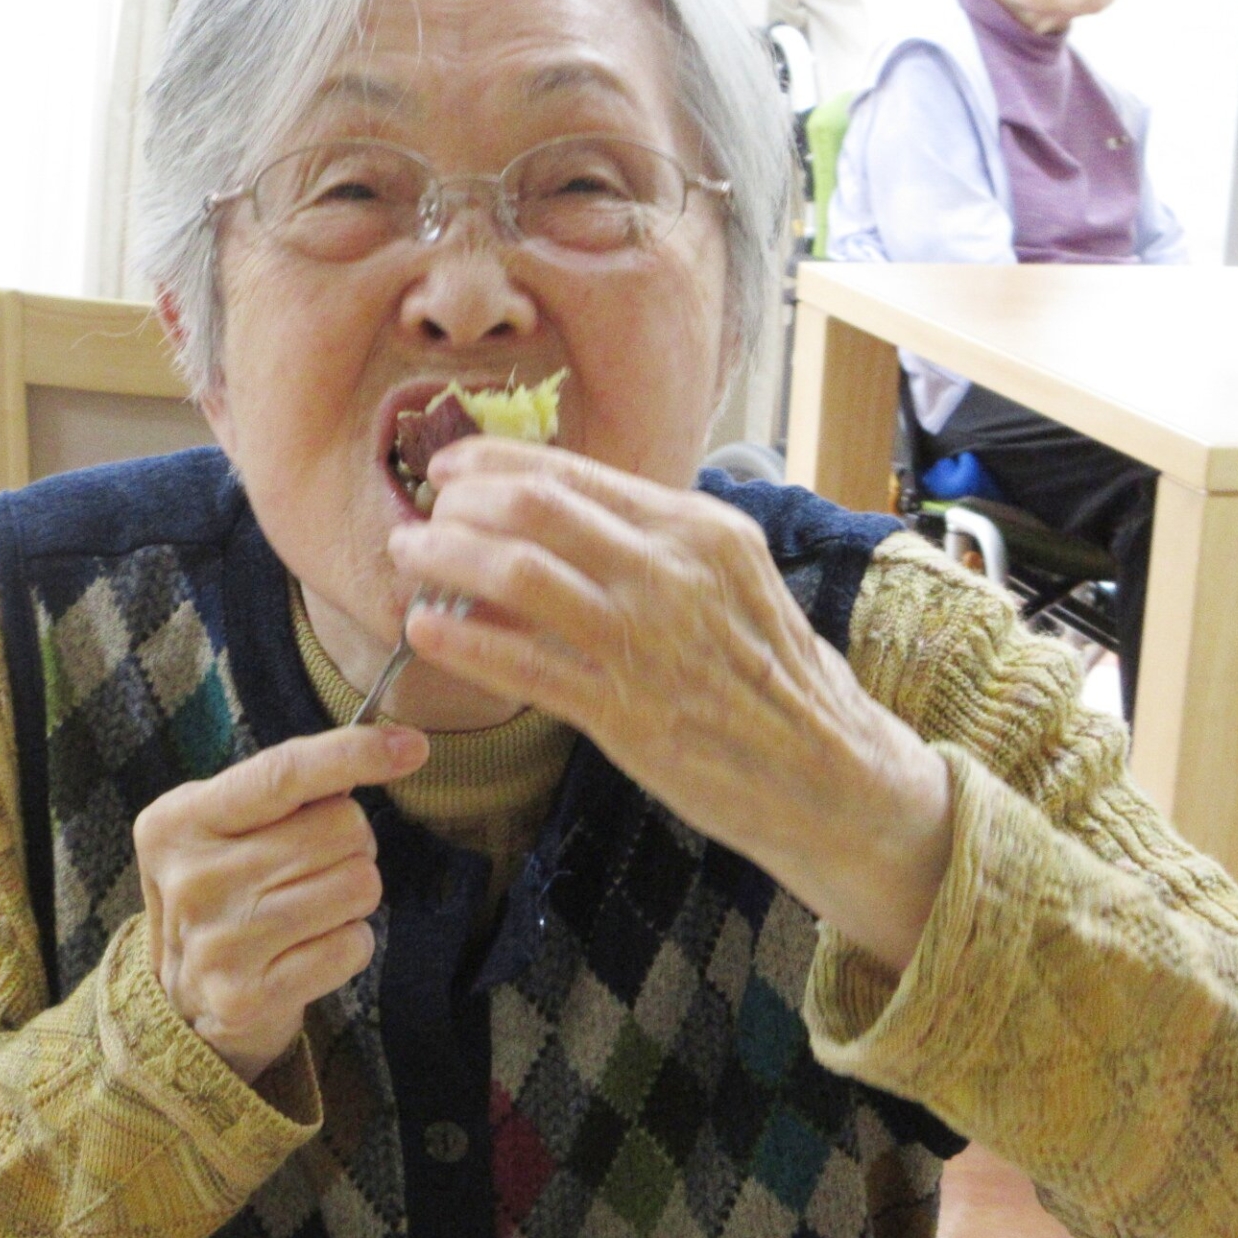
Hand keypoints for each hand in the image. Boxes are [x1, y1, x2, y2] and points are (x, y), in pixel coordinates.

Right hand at [134, 723, 427, 1081]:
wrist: (184, 998)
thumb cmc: (225, 887)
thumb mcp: (225, 821)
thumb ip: (288, 784)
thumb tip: (392, 748)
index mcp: (179, 822)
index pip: (282, 774)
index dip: (353, 754)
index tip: (413, 746)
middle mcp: (193, 880)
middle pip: (341, 828)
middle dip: (351, 841)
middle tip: (316, 863)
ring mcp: (219, 943)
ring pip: (358, 885)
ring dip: (352, 894)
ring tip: (310, 907)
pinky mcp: (248, 996)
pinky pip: (353, 945)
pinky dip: (347, 942)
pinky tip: (308, 948)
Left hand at [387, 440, 953, 973]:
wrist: (830, 773)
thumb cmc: (769, 676)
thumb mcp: (727, 581)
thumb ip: (652, 546)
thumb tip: (557, 519)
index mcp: (698, 528)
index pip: (573, 474)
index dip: (495, 465)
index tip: (451, 470)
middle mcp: (672, 570)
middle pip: (535, 509)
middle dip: (460, 506)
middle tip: (421, 519)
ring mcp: (648, 640)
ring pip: (518, 574)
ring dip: (446, 559)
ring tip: (407, 561)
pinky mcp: (627, 712)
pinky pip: (523, 665)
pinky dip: (464, 641)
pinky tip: (424, 631)